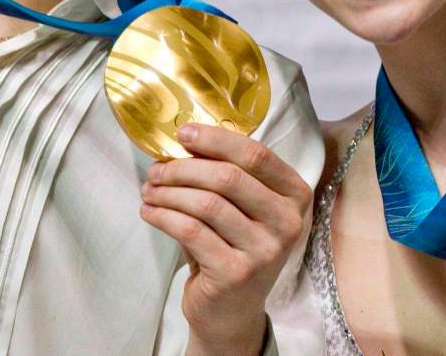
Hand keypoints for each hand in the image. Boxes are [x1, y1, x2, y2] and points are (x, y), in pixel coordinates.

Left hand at [139, 123, 312, 355]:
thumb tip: (184, 142)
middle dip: (184, 168)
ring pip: (206, 204)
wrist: (233, 311)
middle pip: (229, 177)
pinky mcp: (236, 273)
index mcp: (296, 195)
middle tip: (156, 169)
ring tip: (149, 190)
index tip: (183, 134)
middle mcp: (288, 223)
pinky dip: (163, 216)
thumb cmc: (234, 246)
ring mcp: (265, 251)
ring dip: (169, 192)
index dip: (216, 140)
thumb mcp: (244, 209)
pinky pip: (191, 231)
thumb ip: (229, 176)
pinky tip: (149, 211)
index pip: (257, 155)